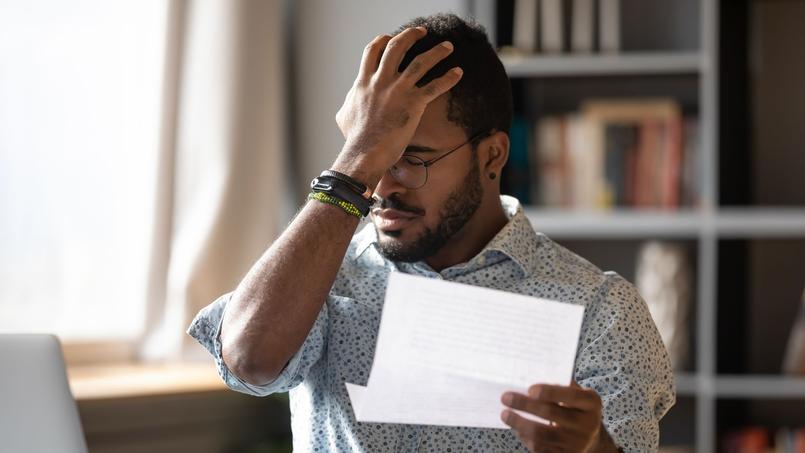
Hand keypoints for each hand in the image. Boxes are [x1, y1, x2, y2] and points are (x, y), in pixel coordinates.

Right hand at [331, 27, 462, 187]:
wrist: (365, 152)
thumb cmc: (354, 138)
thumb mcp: (344, 116)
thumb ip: (349, 103)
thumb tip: (348, 103)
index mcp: (364, 82)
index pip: (372, 51)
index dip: (382, 40)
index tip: (391, 37)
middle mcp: (381, 81)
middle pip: (397, 47)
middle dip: (411, 35)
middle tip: (422, 32)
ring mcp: (398, 91)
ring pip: (421, 62)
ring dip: (436, 52)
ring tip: (448, 46)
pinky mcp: (413, 104)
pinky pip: (435, 86)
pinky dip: (448, 78)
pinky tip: (458, 72)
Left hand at [500, 380, 616, 452]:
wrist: (591, 438)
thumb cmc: (576, 407)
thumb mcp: (577, 393)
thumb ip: (560, 385)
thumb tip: (529, 378)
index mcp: (591, 403)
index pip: (570, 395)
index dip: (550, 392)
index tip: (530, 389)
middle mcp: (587, 424)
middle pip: (551, 414)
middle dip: (525, 405)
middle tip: (506, 398)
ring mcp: (577, 443)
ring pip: (542, 434)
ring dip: (520, 423)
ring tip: (505, 414)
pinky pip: (541, 448)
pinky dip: (526, 438)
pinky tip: (516, 428)